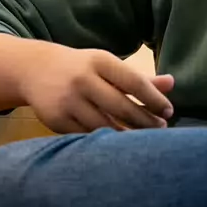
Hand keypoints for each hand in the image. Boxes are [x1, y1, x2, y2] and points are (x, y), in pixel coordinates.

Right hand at [17, 43, 175, 132]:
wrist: (34, 70)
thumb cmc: (82, 68)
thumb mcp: (107, 66)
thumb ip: (138, 78)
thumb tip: (172, 83)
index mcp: (100, 62)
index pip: (134, 82)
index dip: (154, 99)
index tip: (168, 112)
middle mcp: (83, 79)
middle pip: (122, 107)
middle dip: (145, 122)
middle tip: (161, 131)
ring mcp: (68, 101)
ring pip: (105, 126)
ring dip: (127, 136)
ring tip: (143, 142)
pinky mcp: (56, 120)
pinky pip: (87, 136)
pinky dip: (103, 142)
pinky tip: (117, 145)